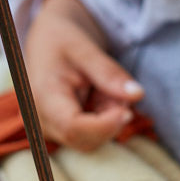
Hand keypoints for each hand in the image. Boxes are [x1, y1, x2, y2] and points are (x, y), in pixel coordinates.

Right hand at [24, 0, 143, 151]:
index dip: (105, 126)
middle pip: (85, 141)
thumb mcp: (85, 48)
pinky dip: (103, 117)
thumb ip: (109, 73)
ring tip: (103, 87)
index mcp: (43, 96)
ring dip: (108, 117)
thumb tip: (138, 95)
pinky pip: (90, 135)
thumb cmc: (61, 40)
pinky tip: (98, 96)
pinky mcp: (60, 132)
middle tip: (117, 89)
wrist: (46, 39)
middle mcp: (41, 120)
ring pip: (92, 140)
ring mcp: (50, 129)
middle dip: (110, 120)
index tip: (128, 112)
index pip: (74, 128)